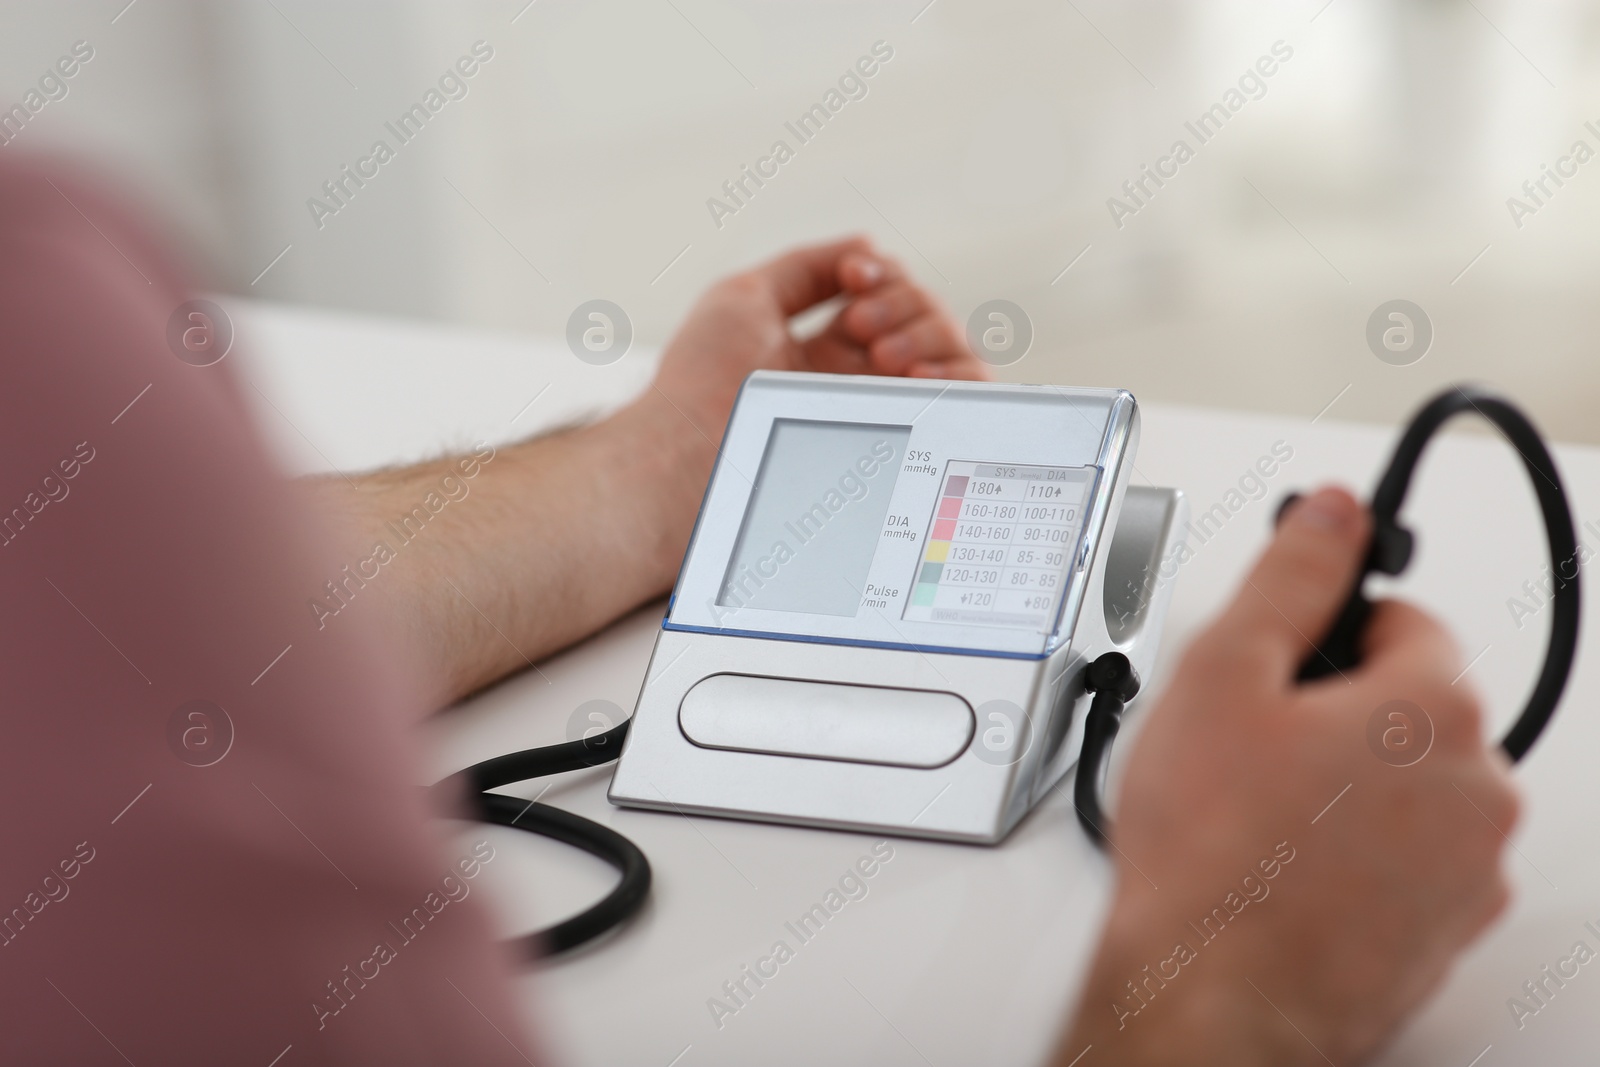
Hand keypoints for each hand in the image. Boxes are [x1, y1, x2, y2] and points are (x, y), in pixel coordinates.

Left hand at [649, 235, 989, 437]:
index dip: (883, 276)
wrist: (689, 456)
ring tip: (883, 352)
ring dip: (930, 335)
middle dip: (906, 304)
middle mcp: (859, 383)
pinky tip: (920, 374)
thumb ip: (805, 267)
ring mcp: (881, 414)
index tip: (854, 282)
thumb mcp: (744, 299)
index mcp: (824, 350)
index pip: (889, 297)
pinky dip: (959, 376)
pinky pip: (964, 406)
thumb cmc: (700, 383)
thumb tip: (866, 248)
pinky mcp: (900, 446)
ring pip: (952, 354)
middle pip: (926, 319)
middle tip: (861, 326)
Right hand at [1059, 487, 1518, 1065]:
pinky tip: (1283, 865)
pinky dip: (1357, 852)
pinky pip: (1405, 857)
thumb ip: (1290, 576)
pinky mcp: (1443, 929)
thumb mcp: (1224, 672)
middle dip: (1335, 710)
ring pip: (1406, 784)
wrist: (1214, 997)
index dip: (1326, 633)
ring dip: (1347, 783)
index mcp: (1436, 709)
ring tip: (1257, 813)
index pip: (1406, 619)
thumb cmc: (1213, 853)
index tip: (1278, 662)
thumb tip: (1333, 510)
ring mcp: (1467, 868)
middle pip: (1409, 705)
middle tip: (1248, 744)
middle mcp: (1478, 788)